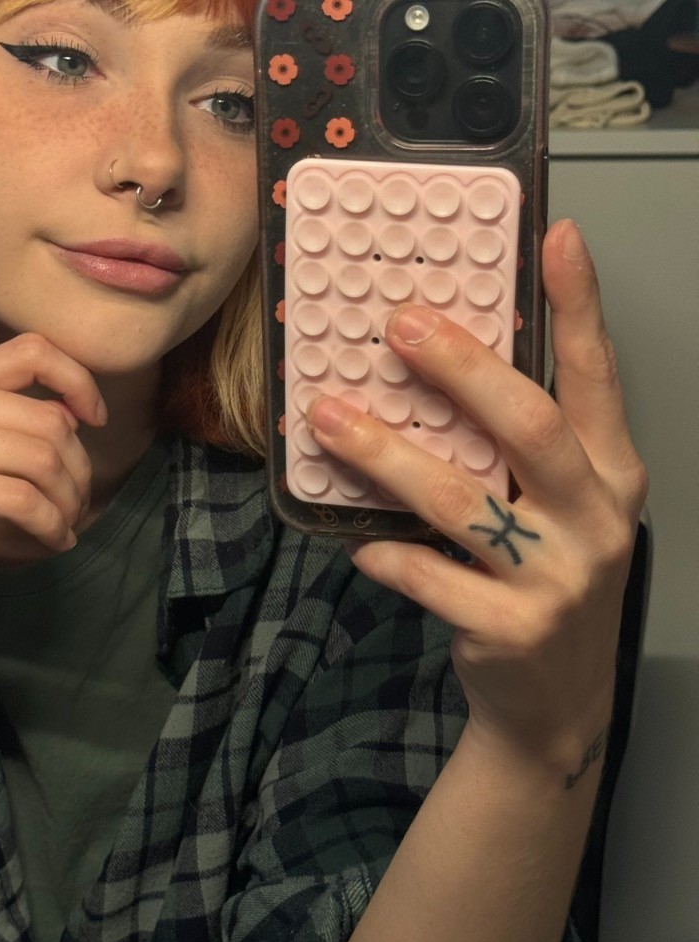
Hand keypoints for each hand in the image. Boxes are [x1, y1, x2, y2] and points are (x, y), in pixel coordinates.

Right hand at [0, 333, 104, 590]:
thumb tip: (52, 428)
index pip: (32, 350)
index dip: (77, 380)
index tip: (92, 420)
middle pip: (50, 420)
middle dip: (79, 469)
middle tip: (76, 503)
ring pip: (43, 460)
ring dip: (68, 502)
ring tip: (64, 527)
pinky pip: (21, 500)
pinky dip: (49, 525)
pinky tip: (50, 541)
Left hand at [306, 220, 647, 761]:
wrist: (557, 703)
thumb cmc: (546, 580)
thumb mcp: (557, 506)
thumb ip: (517, 446)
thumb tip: (438, 357)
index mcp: (612, 473)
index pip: (598, 375)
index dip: (580, 306)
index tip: (557, 237)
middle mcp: (598, 518)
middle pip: (529, 426)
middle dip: (461, 368)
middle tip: (397, 323)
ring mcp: (560, 577)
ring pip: (462, 501)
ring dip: (387, 455)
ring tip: (329, 417)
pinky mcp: (512, 629)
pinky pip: (430, 577)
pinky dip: (386, 552)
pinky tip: (354, 540)